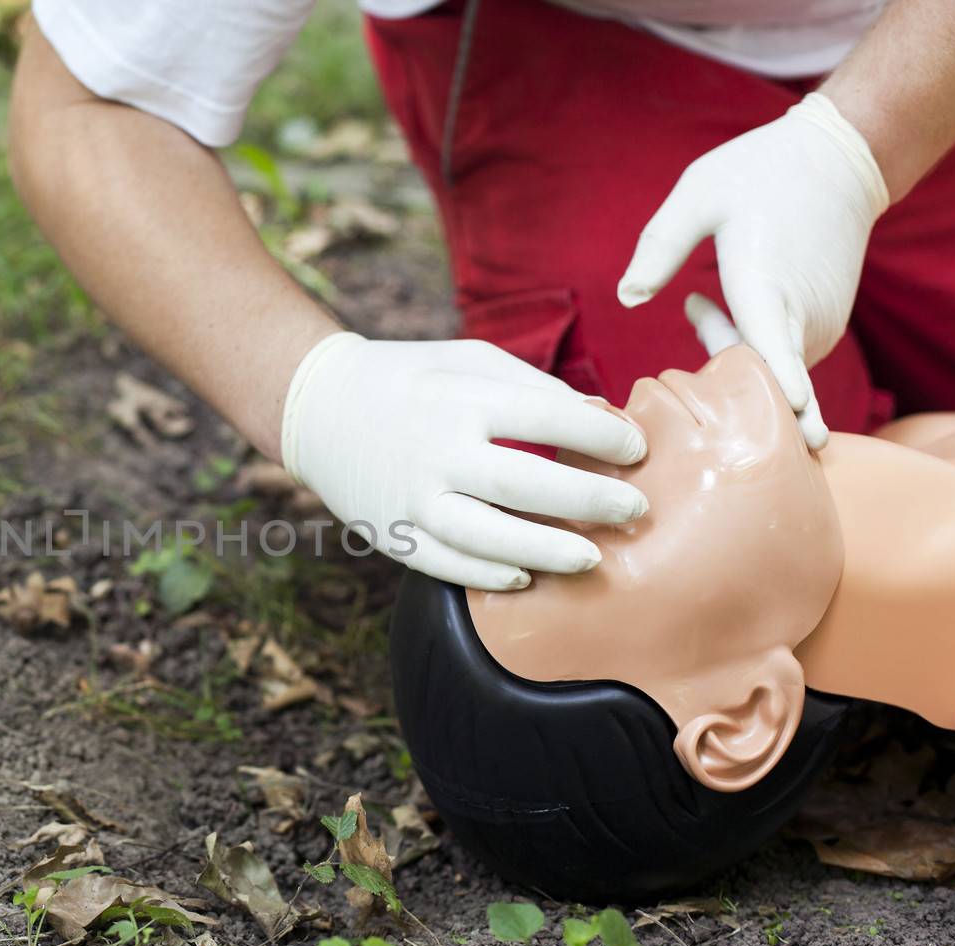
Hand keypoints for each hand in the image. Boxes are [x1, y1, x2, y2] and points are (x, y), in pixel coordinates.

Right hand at [280, 332, 648, 589]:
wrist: (318, 408)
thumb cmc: (410, 379)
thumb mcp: (468, 359)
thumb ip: (533, 387)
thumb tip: (601, 420)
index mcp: (462, 397)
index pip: (550, 418)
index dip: (604, 437)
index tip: (636, 450)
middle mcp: (437, 449)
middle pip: (528, 486)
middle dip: (591, 502)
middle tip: (636, 510)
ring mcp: (414, 497)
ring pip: (489, 538)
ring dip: (548, 551)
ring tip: (592, 559)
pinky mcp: (395, 532)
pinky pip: (449, 565)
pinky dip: (490, 576)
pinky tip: (526, 578)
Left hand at [617, 92, 889, 450]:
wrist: (841, 158)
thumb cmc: (762, 172)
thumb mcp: (699, 192)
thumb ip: (660, 245)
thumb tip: (626, 299)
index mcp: (766, 283)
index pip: (777, 350)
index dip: (783, 386)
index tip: (798, 415)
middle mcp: (801, 315)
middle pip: (754, 377)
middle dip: (714, 366)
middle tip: (694, 305)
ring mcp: (819, 326)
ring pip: (766, 371)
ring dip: (729, 353)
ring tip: (701, 300)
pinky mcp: (824, 328)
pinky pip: (779, 359)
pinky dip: (750, 348)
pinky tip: (729, 307)